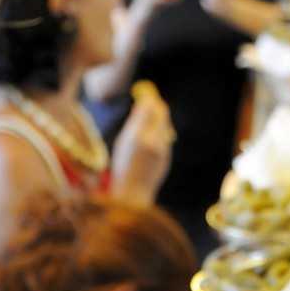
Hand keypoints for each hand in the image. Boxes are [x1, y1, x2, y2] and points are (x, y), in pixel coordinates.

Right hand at [111, 83, 174, 202]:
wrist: (133, 192)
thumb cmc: (123, 166)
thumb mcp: (123, 142)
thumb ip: (134, 123)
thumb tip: (143, 104)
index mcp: (135, 136)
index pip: (148, 108)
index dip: (149, 101)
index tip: (146, 98)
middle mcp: (151, 140)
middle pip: (161, 112)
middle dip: (157, 106)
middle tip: (153, 105)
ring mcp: (161, 149)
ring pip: (164, 124)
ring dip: (158, 122)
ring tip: (147, 130)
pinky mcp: (166, 155)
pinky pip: (164, 137)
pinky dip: (159, 135)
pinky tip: (150, 145)